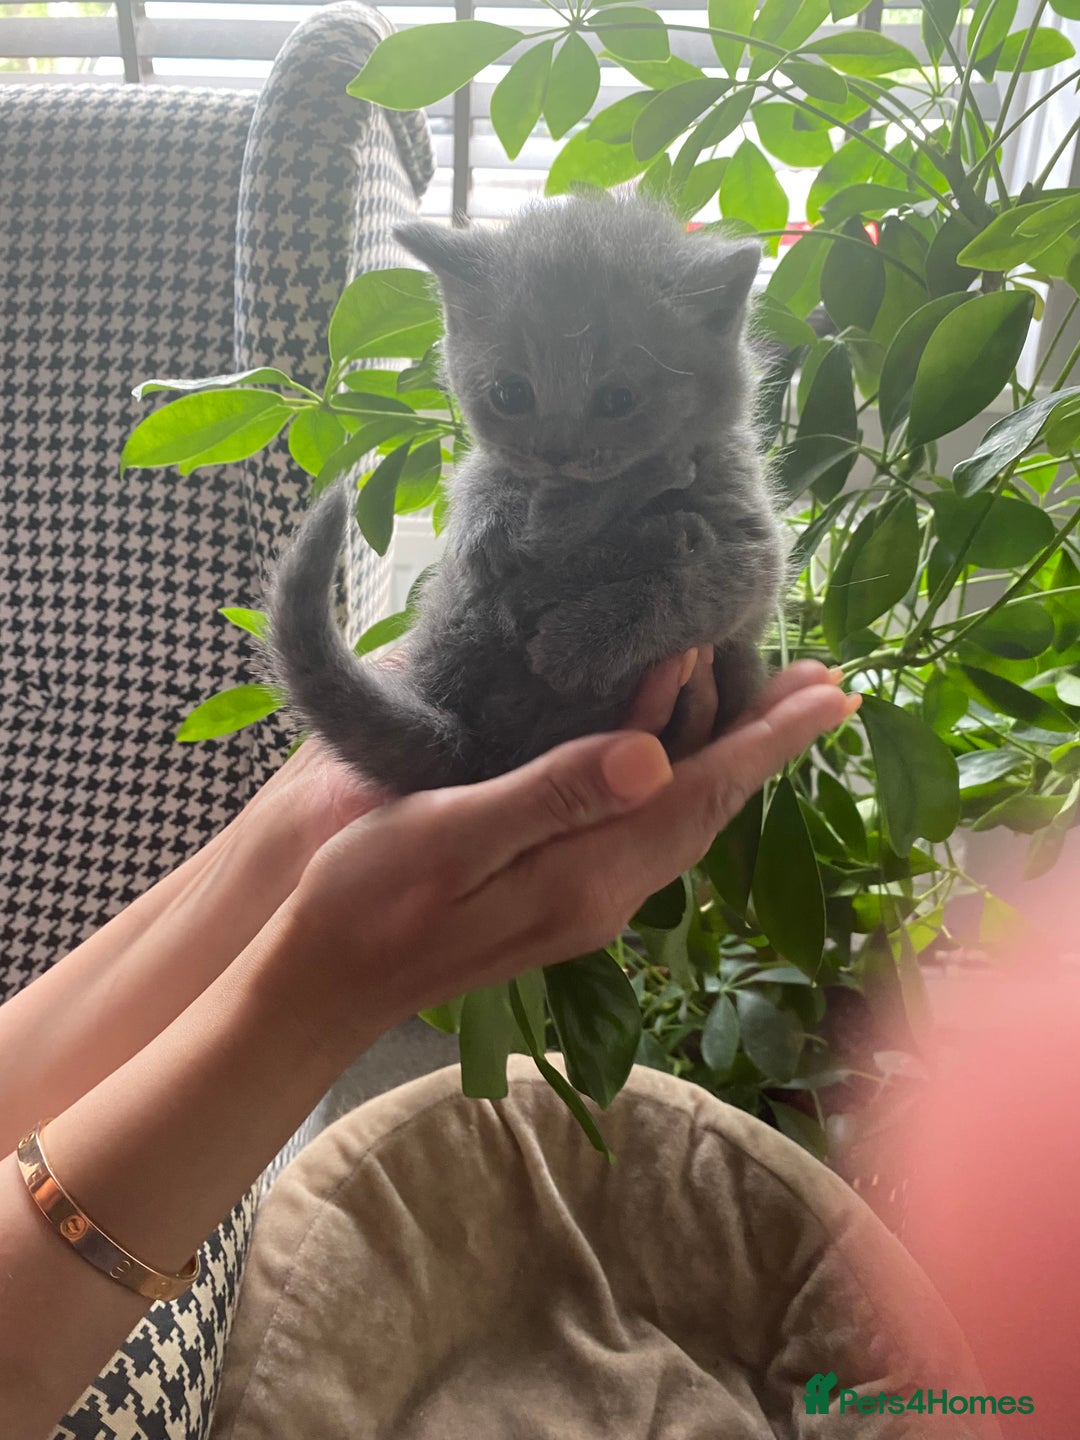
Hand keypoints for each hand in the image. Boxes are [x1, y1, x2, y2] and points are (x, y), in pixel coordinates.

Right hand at [278, 662, 856, 1065]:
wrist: (325, 982)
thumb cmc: (367, 899)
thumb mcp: (452, 834)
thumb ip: (553, 796)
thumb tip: (655, 754)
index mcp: (588, 876)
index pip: (700, 796)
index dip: (768, 741)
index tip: (832, 692)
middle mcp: (606, 896)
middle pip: (706, 808)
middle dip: (767, 744)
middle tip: (821, 683)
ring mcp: (586, 903)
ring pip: (680, 820)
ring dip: (729, 760)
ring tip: (769, 708)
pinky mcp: (561, 898)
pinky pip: (646, 829)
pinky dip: (678, 780)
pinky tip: (676, 756)